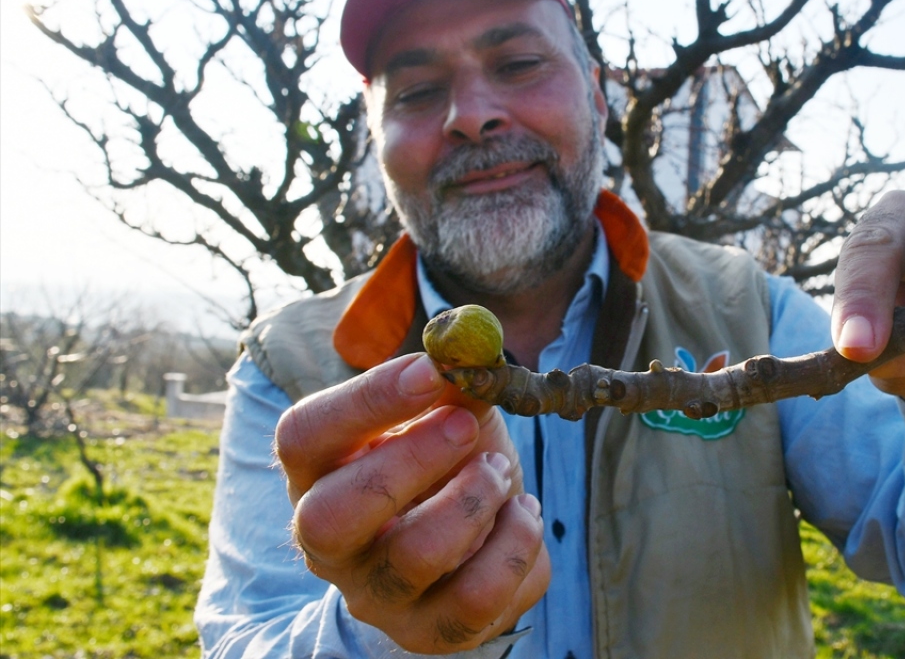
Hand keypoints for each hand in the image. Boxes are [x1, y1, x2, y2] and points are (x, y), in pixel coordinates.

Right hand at [274, 354, 549, 652]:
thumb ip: (450, 384)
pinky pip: (480, 598)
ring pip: (415, 557)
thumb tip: (468, 354)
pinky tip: (520, 516)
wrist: (467, 541)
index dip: (366, 400)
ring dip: (476, 500)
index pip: (303, 437)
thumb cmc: (444, 463)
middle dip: (410, 463)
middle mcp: (329, 545)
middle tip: (465, 427)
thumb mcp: (442, 414)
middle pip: (332, 517)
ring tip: (502, 471)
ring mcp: (378, 596)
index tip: (430, 371)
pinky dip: (517, 546)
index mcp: (316, 474)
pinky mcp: (432, 632)